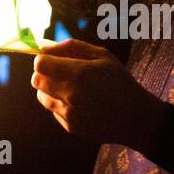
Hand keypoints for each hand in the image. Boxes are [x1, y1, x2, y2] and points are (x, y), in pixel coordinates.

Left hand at [31, 39, 166, 151]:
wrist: (136, 118)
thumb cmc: (120, 82)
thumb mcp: (102, 56)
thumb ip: (72, 47)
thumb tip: (46, 46)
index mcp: (78, 74)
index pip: (40, 64)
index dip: (43, 58)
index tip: (52, 59)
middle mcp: (70, 95)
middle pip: (37, 80)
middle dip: (44, 73)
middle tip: (59, 72)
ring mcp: (69, 113)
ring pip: (41, 97)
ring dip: (49, 90)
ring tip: (69, 88)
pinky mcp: (70, 127)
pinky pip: (54, 111)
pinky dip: (60, 104)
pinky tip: (79, 103)